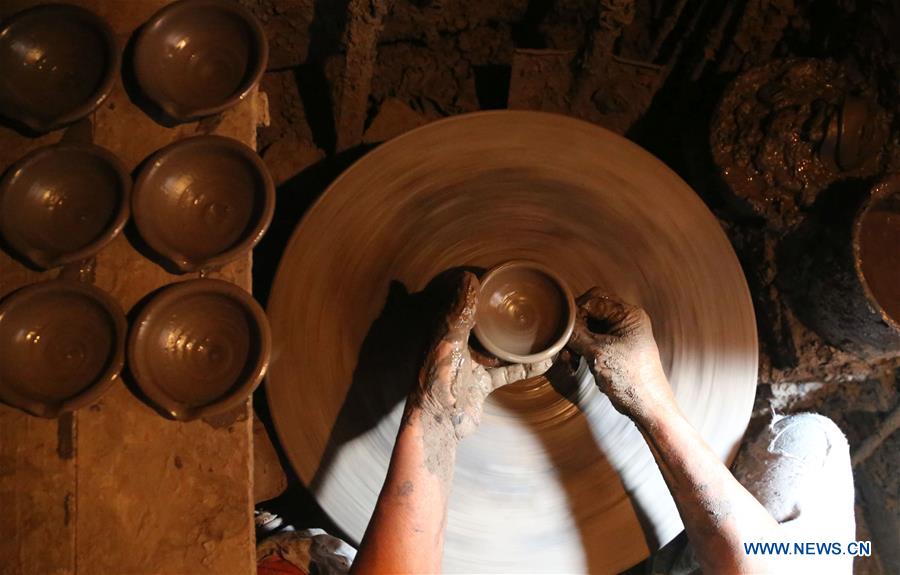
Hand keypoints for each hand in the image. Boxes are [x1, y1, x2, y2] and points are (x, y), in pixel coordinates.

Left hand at [411, 271, 551, 439]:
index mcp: (446, 330)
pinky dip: (526, 366)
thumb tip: (470, 277)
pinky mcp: (484, 382)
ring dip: (519, 340)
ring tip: (541, 328)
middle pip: (484, 324)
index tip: (501, 278)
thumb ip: (460, 311)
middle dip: (503, 314)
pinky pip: (508, 370)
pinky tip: (545, 359)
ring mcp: (472, 364)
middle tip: (528, 301)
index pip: (464, 303)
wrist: (440, 422)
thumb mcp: (449, 339)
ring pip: (499, 346)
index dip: (480, 290)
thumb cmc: (438, 378)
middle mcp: (458, 344)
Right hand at [566, 288, 673, 420]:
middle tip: (567, 346)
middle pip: (589, 312)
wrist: (645, 405)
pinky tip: (574, 365)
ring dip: (575, 342)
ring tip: (570, 360)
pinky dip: (580, 351)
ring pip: (587, 328)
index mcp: (629, 314)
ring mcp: (619, 334)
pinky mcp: (613, 348)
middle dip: (575, 329)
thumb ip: (576, 334)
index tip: (566, 329)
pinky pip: (590, 341)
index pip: (595, 298)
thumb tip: (559, 323)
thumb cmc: (629, 378)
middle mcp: (625, 320)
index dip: (577, 311)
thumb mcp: (598, 353)